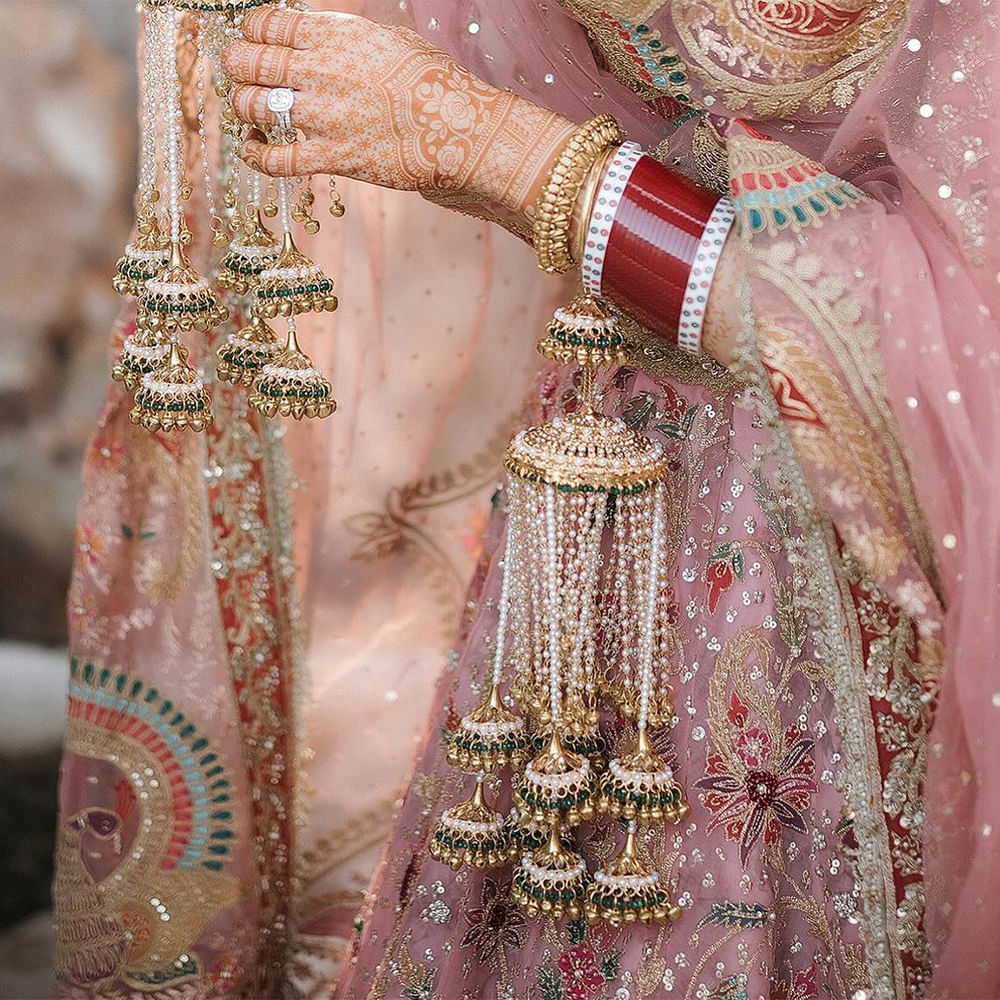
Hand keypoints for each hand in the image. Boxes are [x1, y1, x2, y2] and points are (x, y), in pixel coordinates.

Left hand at [223, 8, 573, 221]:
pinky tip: (250, 149)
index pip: (269, 24)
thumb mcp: (390, 40)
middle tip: (236, 72)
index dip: (250, 32)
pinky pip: (278, 159)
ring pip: (255, 106)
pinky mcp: (333, 156)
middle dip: (235, 66)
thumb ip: (348, 40)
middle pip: (252, 62)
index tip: (249, 39)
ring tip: (246, 110)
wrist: (458, 129)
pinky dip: (255, 155)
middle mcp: (322, 71)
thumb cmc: (433, 83)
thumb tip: (322, 38)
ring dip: (242, 107)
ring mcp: (324, 116)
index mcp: (336, 35)